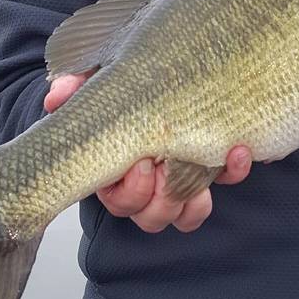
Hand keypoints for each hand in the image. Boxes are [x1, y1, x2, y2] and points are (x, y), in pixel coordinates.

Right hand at [44, 73, 251, 232]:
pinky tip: (239, 149)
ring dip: (196, 196)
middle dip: (165, 195)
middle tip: (172, 162)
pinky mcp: (210, 171)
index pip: (120, 201)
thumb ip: (74, 88)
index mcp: (112, 175)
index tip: (144, 160)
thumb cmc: (116, 91)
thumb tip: (59, 96)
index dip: (133, 189)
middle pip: (153, 217)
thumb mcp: (93, 84)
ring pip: (185, 216)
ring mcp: (177, 185)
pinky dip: (232, 173)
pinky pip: (223, 187)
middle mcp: (144, 190)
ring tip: (206, 161)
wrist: (147, 81)